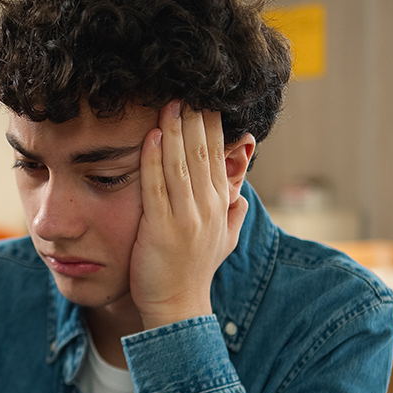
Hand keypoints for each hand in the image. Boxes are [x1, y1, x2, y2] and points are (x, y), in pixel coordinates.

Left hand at [130, 101, 248, 330]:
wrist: (178, 307)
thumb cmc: (194, 271)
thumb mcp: (222, 240)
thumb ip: (232, 215)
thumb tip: (240, 196)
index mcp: (220, 204)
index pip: (217, 154)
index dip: (211, 124)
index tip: (203, 96)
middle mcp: (208, 207)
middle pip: (202, 152)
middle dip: (195, 116)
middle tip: (187, 85)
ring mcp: (186, 217)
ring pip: (181, 164)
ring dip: (175, 130)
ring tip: (169, 101)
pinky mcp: (163, 228)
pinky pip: (157, 187)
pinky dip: (154, 160)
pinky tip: (151, 136)